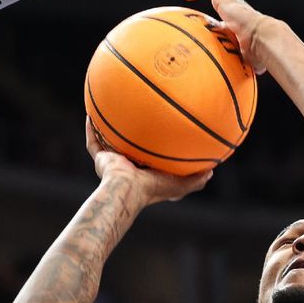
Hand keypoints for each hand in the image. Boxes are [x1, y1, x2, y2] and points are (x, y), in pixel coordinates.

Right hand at [85, 117, 212, 206]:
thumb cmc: (154, 188)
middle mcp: (128, 166)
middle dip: (130, 136)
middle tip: (135, 118)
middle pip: (128, 148)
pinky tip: (91, 115)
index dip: (153, 147)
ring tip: (109, 111)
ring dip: (108, 130)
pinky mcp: (101, 160)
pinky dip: (91, 130)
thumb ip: (196, 180)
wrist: (128, 190)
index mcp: (145, 172)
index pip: (149, 158)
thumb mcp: (181, 184)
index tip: (159, 132)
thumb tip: (212, 172)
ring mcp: (113, 163)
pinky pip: (93, 142)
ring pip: (108, 143)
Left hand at [173, 0, 270, 73]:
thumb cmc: (259, 53)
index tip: (206, 19)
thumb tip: (247, 82)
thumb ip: (245, 67)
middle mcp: (236, 7)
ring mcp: (230, 1)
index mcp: (241, 20)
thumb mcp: (247, 61)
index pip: (229, 9)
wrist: (264, 40)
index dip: (217, 10)